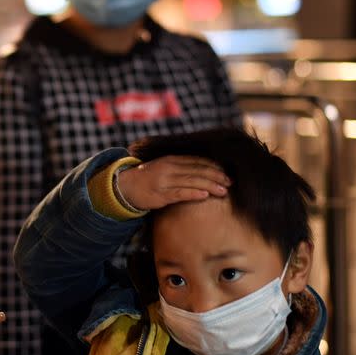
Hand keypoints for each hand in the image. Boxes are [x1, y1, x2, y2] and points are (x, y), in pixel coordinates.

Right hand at [116, 156, 230, 210]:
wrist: (126, 187)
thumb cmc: (149, 178)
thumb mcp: (164, 166)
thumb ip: (181, 166)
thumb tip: (204, 170)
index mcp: (172, 159)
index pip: (197, 161)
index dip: (214, 167)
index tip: (226, 173)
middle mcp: (169, 168)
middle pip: (198, 171)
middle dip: (216, 176)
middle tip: (229, 183)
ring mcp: (164, 181)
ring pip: (191, 181)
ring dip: (210, 186)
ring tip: (223, 191)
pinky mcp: (160, 195)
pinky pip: (179, 193)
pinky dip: (193, 193)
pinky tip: (205, 195)